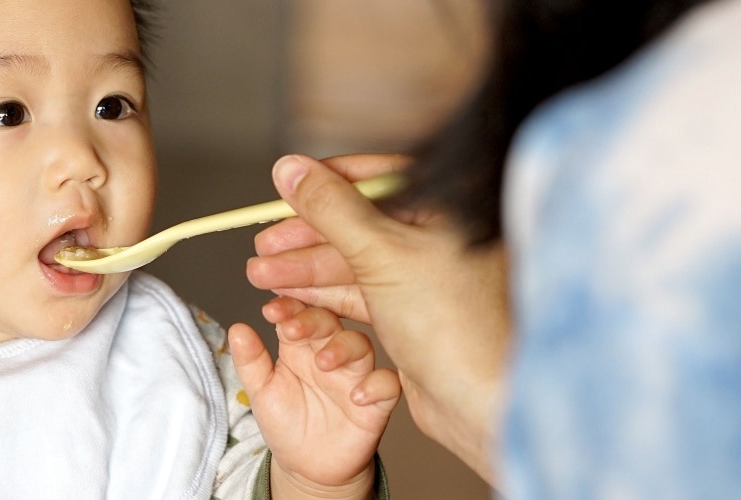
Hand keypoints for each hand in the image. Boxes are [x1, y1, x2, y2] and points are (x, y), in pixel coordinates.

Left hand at [228, 297, 400, 497]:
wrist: (307, 467)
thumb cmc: (287, 423)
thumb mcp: (262, 393)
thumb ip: (251, 362)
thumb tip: (237, 329)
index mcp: (302, 345)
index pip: (299, 314)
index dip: (289, 307)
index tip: (271, 311)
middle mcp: (331, 354)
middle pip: (331, 323)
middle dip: (314, 322)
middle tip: (293, 331)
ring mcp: (355, 376)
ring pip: (361, 346)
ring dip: (344, 348)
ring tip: (323, 362)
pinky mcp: (376, 402)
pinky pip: (388, 385)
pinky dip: (377, 385)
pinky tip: (357, 396)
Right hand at [245, 154, 511, 484]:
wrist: (478, 399)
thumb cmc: (450, 323)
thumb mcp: (380, 253)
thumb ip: (330, 208)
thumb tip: (291, 168)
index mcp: (445, 208)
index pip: (376, 178)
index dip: (326, 183)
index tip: (287, 187)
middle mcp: (437, 237)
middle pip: (358, 222)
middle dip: (305, 236)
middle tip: (263, 246)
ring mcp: (424, 276)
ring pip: (354, 262)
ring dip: (306, 269)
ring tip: (261, 276)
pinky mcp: (411, 312)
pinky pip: (360, 292)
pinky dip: (325, 294)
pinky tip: (290, 296)